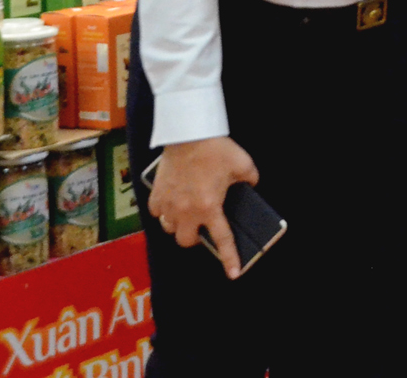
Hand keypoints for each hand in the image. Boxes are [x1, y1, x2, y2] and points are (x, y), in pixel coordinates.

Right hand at [147, 137, 259, 278]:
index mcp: (210, 207)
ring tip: (186, 214)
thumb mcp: (244, 165)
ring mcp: (168, 203)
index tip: (233, 274)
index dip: (229, 259)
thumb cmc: (216, 149)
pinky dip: (163, 211)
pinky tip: (172, 202)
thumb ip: (250, 180)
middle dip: (195, 238)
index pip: (222, 239)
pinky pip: (157, 212)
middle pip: (186, 241)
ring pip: (169, 229)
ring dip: (178, 225)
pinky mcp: (156, 193)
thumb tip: (250, 185)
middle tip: (202, 226)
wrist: (188, 133)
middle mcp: (187, 210)